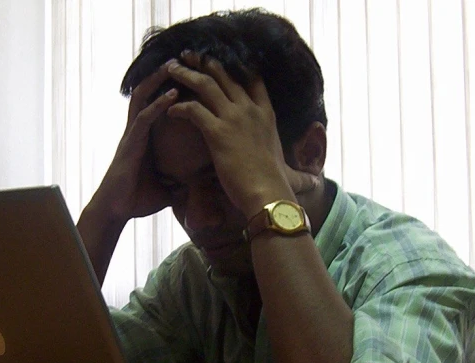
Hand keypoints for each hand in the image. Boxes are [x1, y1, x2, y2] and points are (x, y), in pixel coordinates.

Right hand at [92, 61, 178, 222]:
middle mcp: (138, 131)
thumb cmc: (138, 199)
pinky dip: (157, 104)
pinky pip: (144, 118)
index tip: (190, 76)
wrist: (115, 212)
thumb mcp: (169, 187)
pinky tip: (172, 94)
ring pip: (143, 98)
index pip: (159, 105)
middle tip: (184, 60)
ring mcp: (132, 135)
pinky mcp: (130, 144)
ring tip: (176, 66)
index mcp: (147, 138)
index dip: (173, 89)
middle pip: (150, 94)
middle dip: (165, 76)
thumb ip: (184, 179)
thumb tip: (205, 182)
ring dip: (159, 81)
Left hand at [165, 52, 317, 216]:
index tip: (220, 59)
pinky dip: (179, 107)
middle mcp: (251, 110)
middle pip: (225, 74)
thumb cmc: (275, 185)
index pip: (252, 77)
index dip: (236, 65)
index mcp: (267, 113)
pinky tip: (171, 111)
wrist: (268, 194)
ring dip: (186, 74)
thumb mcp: (284, 163)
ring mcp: (234, 118)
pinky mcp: (217, 132)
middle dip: (205, 61)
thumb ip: (285, 158)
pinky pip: (193, 109)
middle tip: (189, 55)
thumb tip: (304, 176)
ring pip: (206, 84)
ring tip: (172, 69)